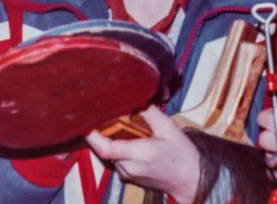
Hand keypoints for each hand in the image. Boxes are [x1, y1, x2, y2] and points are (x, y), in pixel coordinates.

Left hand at [85, 106, 199, 203]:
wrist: (189, 179)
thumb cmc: (182, 154)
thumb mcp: (169, 128)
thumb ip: (150, 112)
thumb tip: (136, 97)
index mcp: (140, 154)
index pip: (107, 148)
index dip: (92, 136)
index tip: (86, 120)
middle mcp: (128, 167)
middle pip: (105, 148)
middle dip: (100, 130)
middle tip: (102, 111)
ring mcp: (126, 173)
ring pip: (109, 153)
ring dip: (109, 137)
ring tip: (115, 119)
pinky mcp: (126, 175)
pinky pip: (115, 157)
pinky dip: (116, 144)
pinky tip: (125, 134)